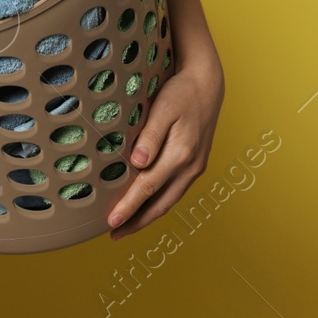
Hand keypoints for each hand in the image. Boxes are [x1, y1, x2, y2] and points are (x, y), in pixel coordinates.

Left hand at [106, 57, 224, 238]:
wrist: (206, 83)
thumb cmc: (181, 92)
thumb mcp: (163, 108)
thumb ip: (150, 135)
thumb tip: (137, 162)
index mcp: (181, 154)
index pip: (148, 188)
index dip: (129, 207)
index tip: (111, 222)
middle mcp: (191, 166)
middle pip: (161, 204)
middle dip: (137, 221)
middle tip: (114, 234)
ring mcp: (195, 167)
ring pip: (170, 200)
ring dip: (148, 216)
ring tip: (127, 226)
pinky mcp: (195, 164)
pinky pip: (175, 191)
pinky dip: (160, 203)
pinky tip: (147, 205)